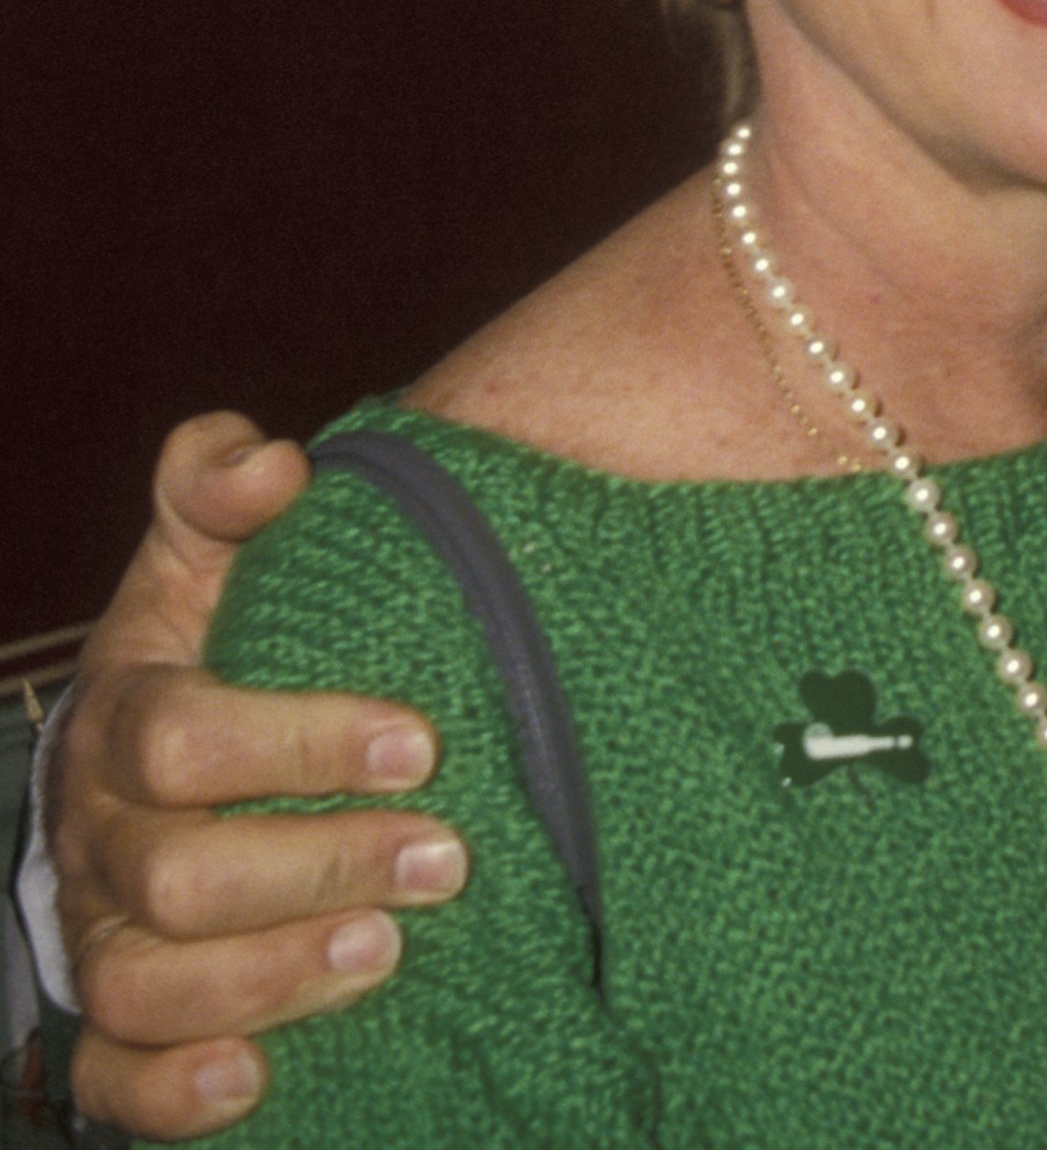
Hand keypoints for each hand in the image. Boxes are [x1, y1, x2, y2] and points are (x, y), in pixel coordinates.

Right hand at [54, 414, 470, 1139]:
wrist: (165, 754)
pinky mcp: (119, 1020)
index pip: (180, 739)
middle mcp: (98, 835)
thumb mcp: (215, 554)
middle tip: (447, 858)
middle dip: (319, 867)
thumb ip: (221, 487)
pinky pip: (115, 1078)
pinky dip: (176, 1090)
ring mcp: (100, 933)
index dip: (299, 743)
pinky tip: (260, 1079)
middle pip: (177, 876)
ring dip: (270, 977)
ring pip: (145, 984)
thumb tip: (269, 459)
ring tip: (388, 955)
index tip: (422, 743)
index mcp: (123, 715)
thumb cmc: (219, 643)